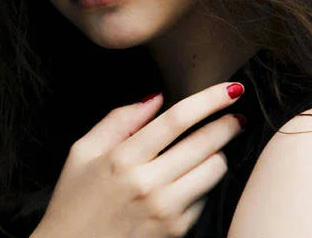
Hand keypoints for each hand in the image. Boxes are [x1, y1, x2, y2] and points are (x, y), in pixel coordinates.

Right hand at [31, 82, 244, 237]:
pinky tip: (192, 176)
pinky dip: (204, 181)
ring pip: (214, 170)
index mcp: (123, 158)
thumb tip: (154, 98)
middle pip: (204, 143)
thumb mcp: (82, 151)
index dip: (209, 99)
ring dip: (219, 152)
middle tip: (237, 113)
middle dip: (228, 123)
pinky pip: (205, 197)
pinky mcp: (176, 231)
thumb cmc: (75, 200)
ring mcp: (166, 210)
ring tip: (213, 145)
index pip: (177, 119)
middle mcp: (149, 184)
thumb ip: (118, 120)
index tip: (231, 89)